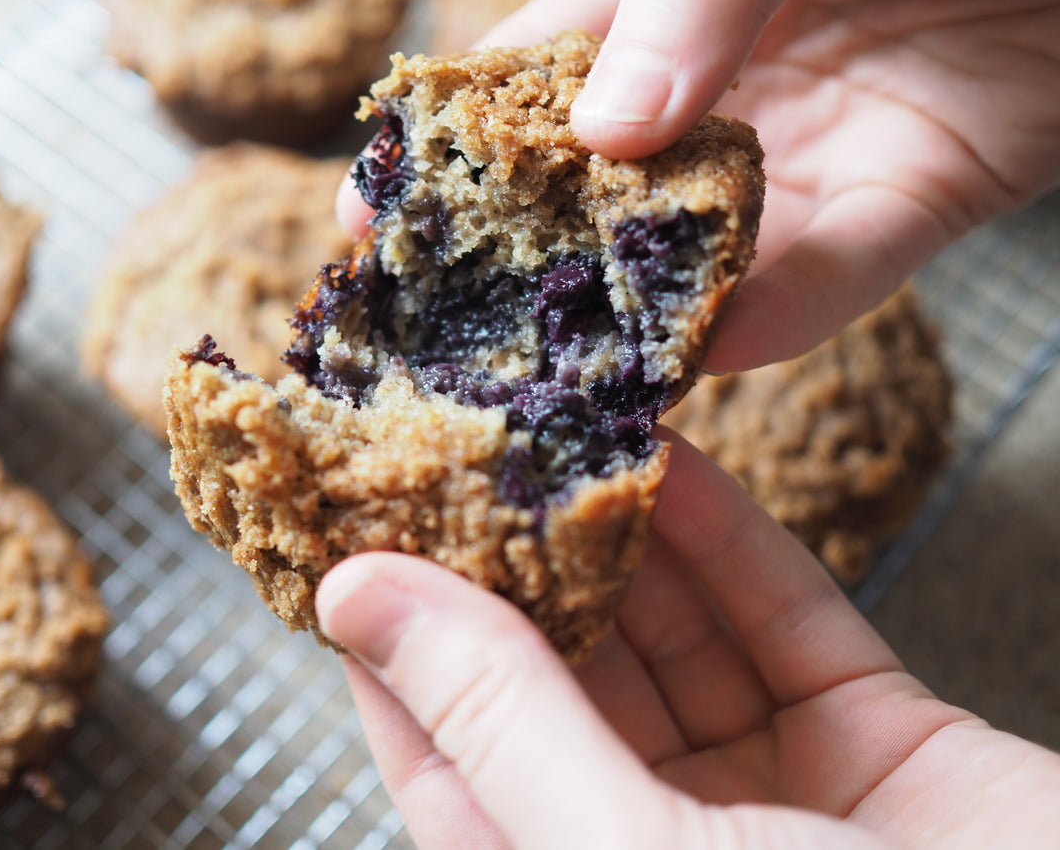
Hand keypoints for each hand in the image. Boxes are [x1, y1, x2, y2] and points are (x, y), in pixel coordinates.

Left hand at [316, 432, 1059, 848]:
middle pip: (558, 681)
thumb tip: (359, 601)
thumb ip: (498, 721)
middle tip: (463, 445)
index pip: (444, 758)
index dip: (396, 646)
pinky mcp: (874, 735)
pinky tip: (675, 452)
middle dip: (513, 562)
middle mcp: (656, 843)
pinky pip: (781, 613)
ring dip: (618, 531)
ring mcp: (771, 793)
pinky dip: (728, 536)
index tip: (358, 531)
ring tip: (559, 423)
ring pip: (667, 635)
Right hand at [340, 0, 1059, 369]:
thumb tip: (602, 131)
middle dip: (534, 262)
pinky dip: (784, 309)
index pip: (536, 75)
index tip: (372, 225)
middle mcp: (728, 75)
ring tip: (579, 381)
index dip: (454, 150)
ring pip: (714, 249)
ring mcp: (817, 141)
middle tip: (454, 345)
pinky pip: (843, 267)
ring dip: (653, 312)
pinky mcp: (917, 191)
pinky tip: (717, 351)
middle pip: (607, 186)